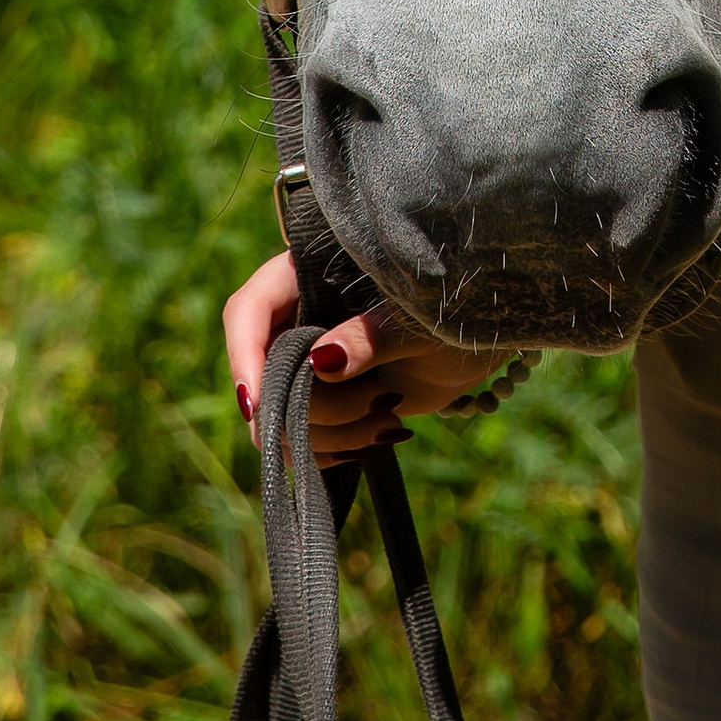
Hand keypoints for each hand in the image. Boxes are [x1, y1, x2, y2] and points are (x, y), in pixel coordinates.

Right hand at [221, 251, 510, 466]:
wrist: (476, 345)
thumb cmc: (451, 311)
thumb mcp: (415, 322)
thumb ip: (369, 337)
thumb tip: (322, 362)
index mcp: (307, 274)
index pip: (249, 310)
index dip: (245, 355)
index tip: (256, 403)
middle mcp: (295, 318)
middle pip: (260, 373)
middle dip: (304, 407)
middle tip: (366, 407)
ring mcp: (305, 363)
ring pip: (278, 415)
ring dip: (330, 431)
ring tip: (390, 414)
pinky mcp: (321, 401)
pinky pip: (300, 439)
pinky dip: (336, 446)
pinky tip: (383, 432)